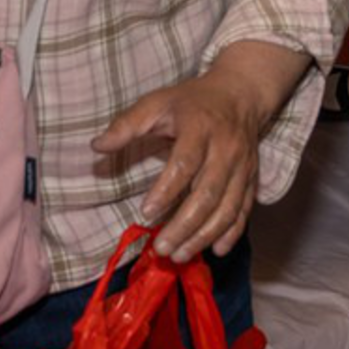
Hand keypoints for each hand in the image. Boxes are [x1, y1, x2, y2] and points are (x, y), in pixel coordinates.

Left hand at [93, 49, 298, 260]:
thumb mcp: (157, 102)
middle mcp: (226, 149)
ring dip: (204, 236)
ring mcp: (242, 166)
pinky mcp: (252, 179)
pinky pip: (244, 210)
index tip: (145, 213)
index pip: (185, 163)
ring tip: (180, 255)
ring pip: (228, 208)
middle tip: (162, 248)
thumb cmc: (192, 101)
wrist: (241, 94)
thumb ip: (127, 125)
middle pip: (208, 194)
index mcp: (201, 127)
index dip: (166, 191)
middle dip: (185, 225)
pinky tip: (216, 250)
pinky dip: (232, 233)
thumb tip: (97, 146)